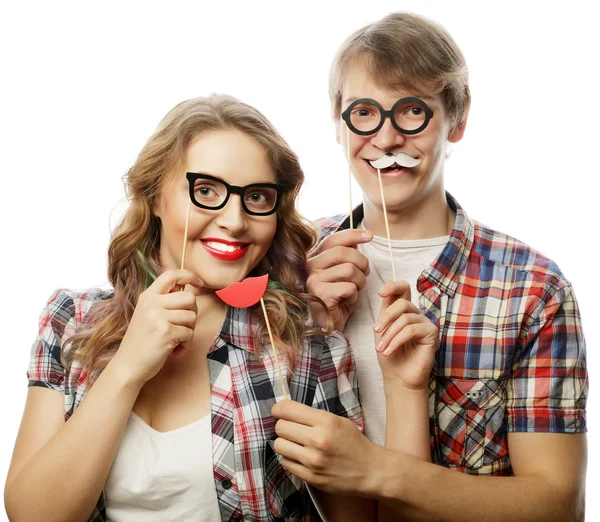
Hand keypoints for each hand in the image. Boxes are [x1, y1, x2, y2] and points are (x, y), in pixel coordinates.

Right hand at [111, 269, 202, 386]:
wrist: (128, 366)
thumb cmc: (142, 342)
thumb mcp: (148, 314)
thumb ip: (165, 301)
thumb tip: (187, 287)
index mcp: (148, 296)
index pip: (171, 274)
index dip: (189, 275)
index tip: (199, 283)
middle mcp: (152, 303)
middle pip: (189, 298)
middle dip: (192, 313)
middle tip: (183, 326)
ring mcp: (158, 317)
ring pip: (192, 316)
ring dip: (189, 331)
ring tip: (176, 340)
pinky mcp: (165, 332)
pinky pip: (189, 333)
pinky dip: (186, 344)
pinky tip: (174, 350)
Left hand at [272, 400, 380, 495]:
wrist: (370, 471)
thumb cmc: (354, 443)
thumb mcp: (338, 420)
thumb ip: (313, 416)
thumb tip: (286, 411)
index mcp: (326, 421)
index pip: (287, 409)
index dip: (278, 409)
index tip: (278, 411)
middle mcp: (318, 440)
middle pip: (280, 427)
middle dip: (283, 425)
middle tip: (291, 428)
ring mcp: (313, 460)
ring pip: (279, 445)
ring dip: (284, 442)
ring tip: (295, 443)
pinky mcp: (310, 477)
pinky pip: (285, 463)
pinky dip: (289, 458)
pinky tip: (300, 456)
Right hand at [307, 229, 371, 330]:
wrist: (329, 324)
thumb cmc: (338, 297)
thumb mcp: (343, 272)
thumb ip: (347, 255)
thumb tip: (360, 237)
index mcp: (314, 258)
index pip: (333, 239)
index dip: (353, 235)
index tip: (369, 236)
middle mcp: (309, 267)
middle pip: (344, 252)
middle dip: (362, 262)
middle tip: (366, 273)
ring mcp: (313, 280)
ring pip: (349, 270)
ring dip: (360, 281)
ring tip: (355, 289)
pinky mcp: (320, 294)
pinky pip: (349, 287)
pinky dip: (354, 295)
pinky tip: (346, 301)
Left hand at [373, 281, 437, 389]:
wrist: (398, 376)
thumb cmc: (389, 354)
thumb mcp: (382, 330)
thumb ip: (385, 311)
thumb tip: (384, 292)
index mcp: (403, 310)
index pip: (403, 289)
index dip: (393, 286)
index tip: (380, 293)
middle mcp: (416, 314)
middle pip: (402, 303)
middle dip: (386, 317)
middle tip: (376, 331)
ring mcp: (425, 322)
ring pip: (405, 318)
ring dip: (389, 334)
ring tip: (381, 348)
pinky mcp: (432, 333)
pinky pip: (411, 330)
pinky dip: (397, 340)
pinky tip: (389, 351)